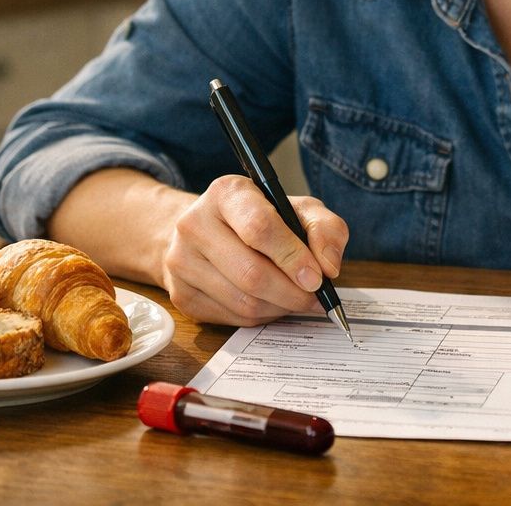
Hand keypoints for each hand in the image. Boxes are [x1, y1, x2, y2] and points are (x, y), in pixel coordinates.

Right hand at [159, 174, 348, 325]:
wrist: (206, 231)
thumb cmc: (261, 218)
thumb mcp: (299, 210)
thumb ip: (325, 229)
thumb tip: (329, 266)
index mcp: (227, 193)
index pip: (259, 228)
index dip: (293, 257)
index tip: (318, 277)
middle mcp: (195, 224)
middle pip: (251, 273)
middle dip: (292, 292)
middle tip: (316, 298)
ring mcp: (182, 262)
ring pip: (244, 301)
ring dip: (281, 307)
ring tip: (297, 299)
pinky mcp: (181, 295)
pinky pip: (233, 317)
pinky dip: (263, 316)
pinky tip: (273, 303)